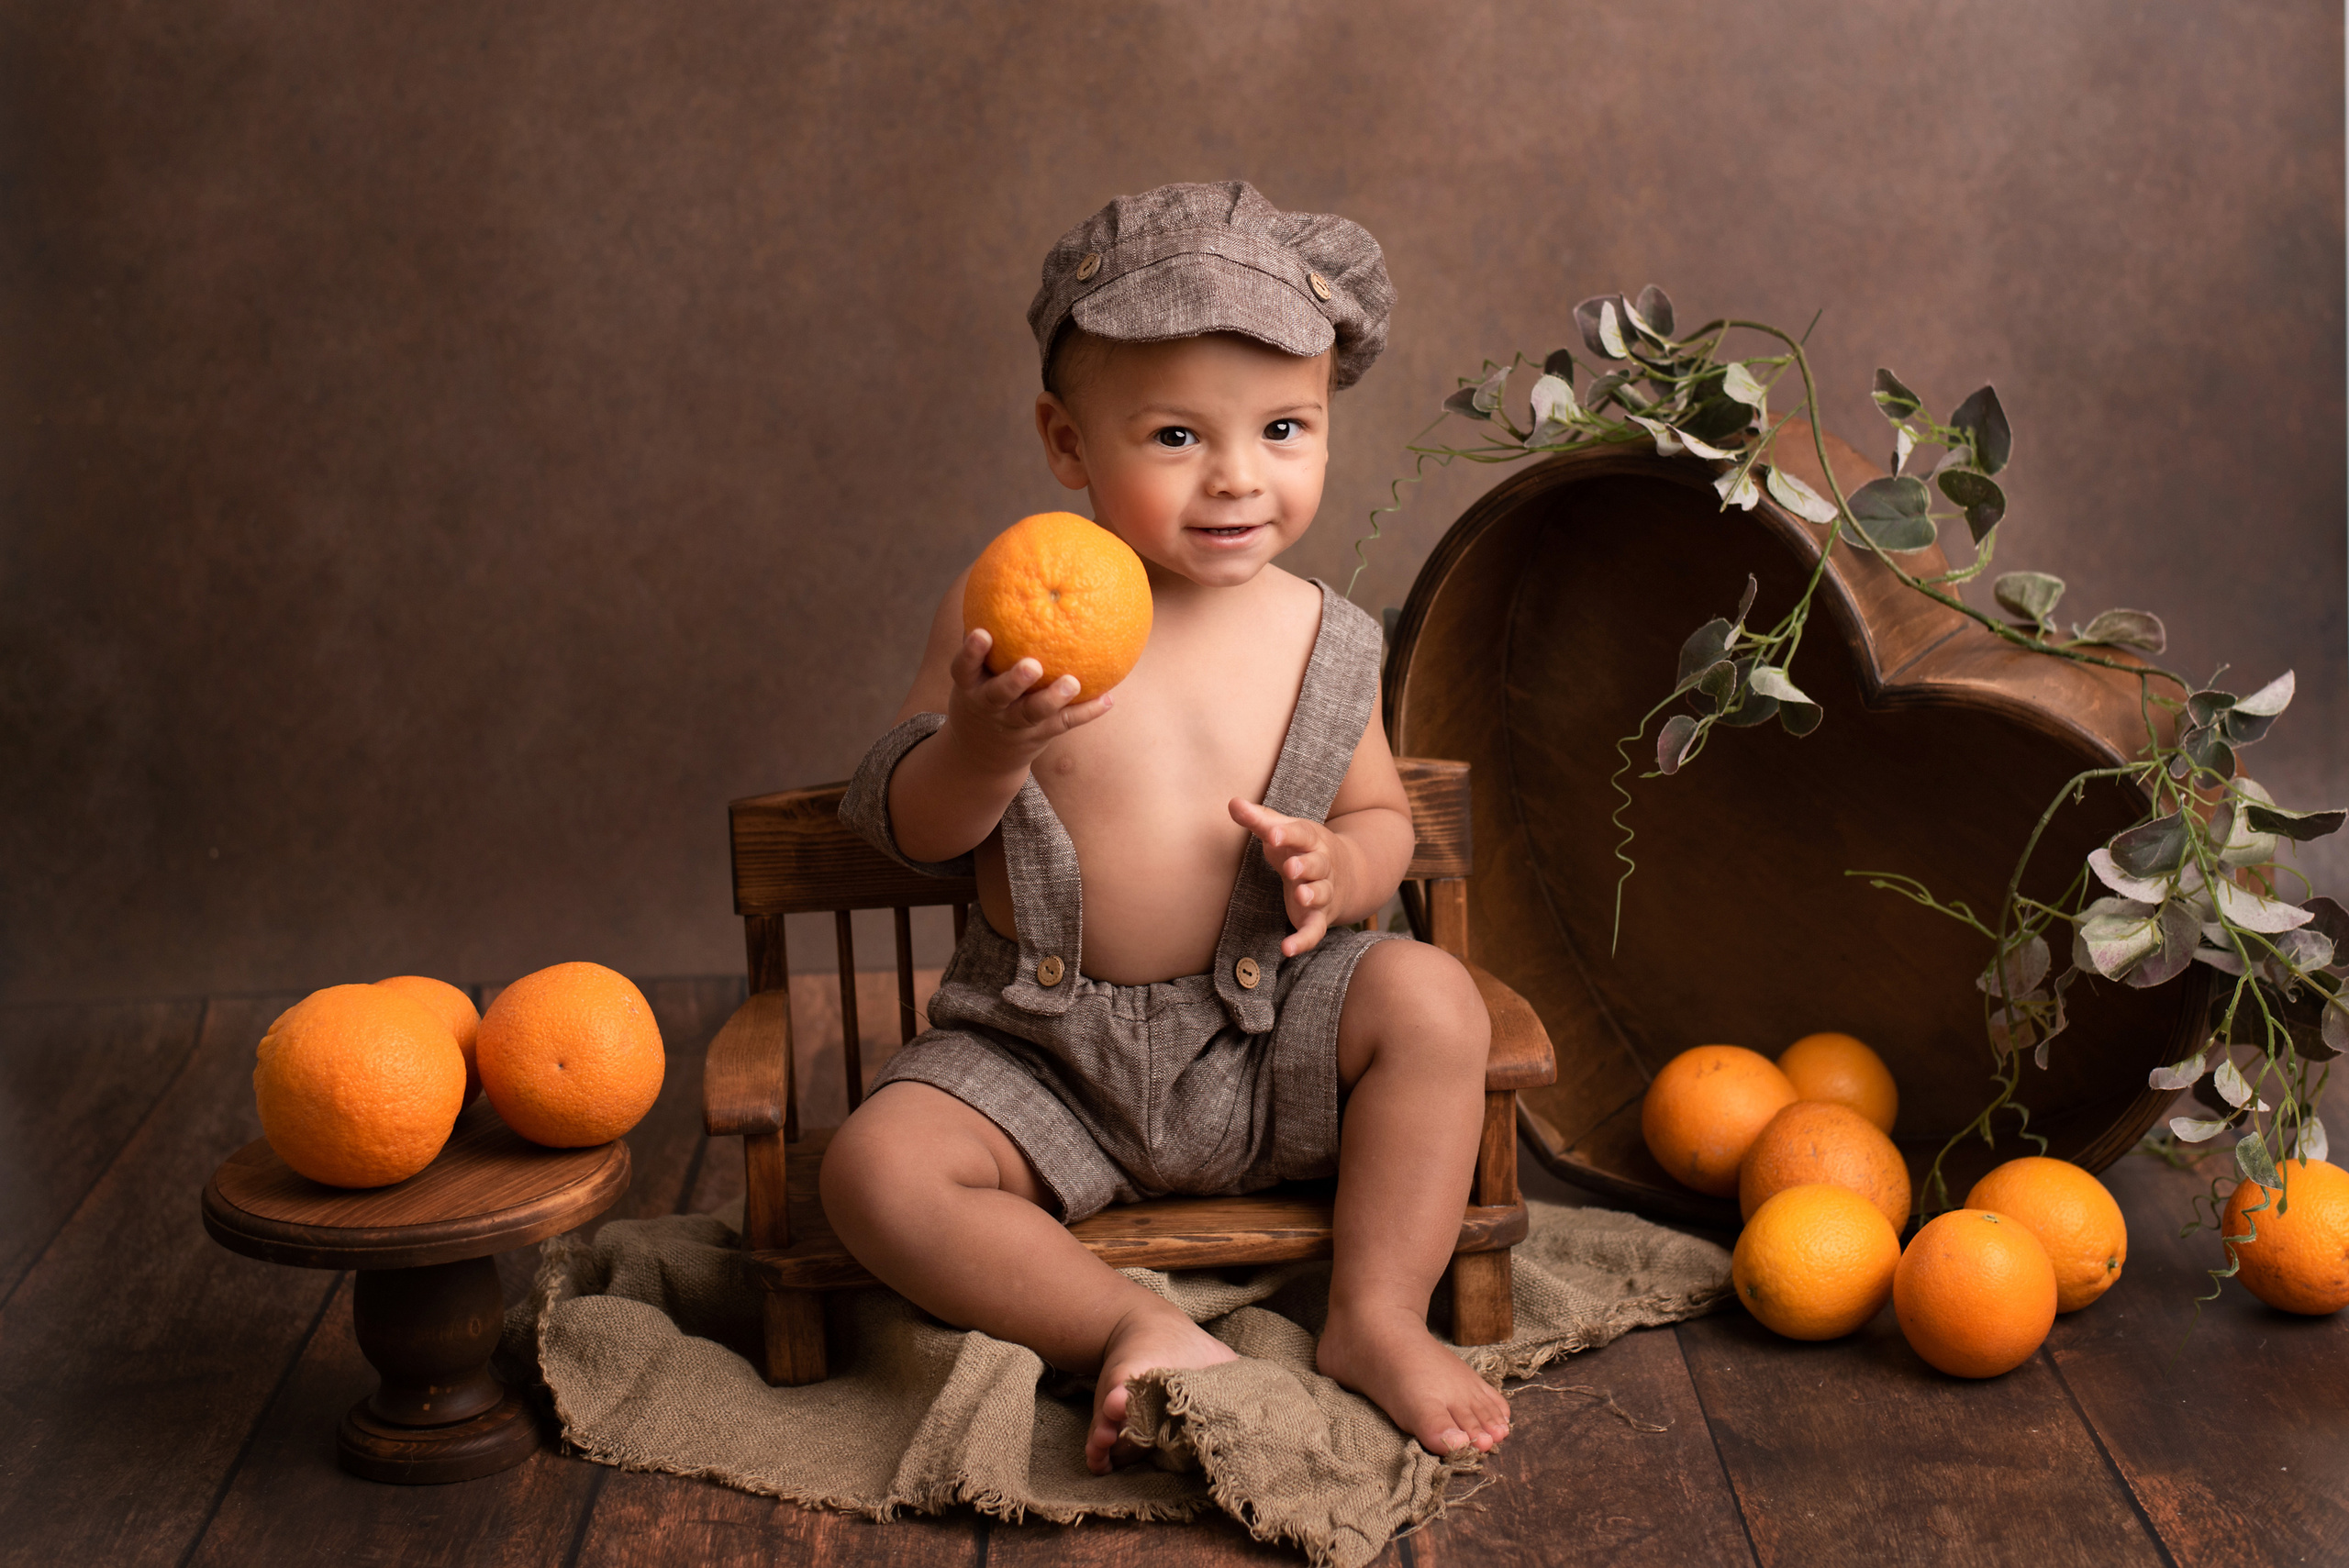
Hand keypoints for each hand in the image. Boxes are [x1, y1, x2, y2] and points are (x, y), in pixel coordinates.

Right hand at [946, 628, 1111, 773]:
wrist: (982, 751)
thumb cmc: (983, 689)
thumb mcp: (975, 669)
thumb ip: (990, 633)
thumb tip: (1006, 574)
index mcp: (970, 686)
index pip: (963, 669)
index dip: (970, 653)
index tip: (981, 633)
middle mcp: (989, 706)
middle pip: (999, 695)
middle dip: (1014, 682)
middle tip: (1032, 665)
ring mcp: (1013, 724)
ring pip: (1033, 713)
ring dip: (1053, 699)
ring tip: (1073, 682)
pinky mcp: (1038, 735)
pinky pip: (1064, 723)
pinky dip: (1086, 713)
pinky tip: (1108, 699)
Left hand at [1229, 798, 1342, 957]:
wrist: (1349, 873)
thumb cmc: (1303, 848)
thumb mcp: (1283, 832)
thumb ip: (1258, 820)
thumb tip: (1232, 802)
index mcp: (1312, 841)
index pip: (1302, 834)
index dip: (1288, 834)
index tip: (1273, 833)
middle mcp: (1322, 866)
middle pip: (1317, 864)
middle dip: (1306, 865)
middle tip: (1292, 866)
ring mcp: (1323, 892)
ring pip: (1322, 894)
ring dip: (1313, 895)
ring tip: (1300, 896)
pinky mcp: (1319, 917)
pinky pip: (1315, 930)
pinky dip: (1303, 940)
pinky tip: (1286, 948)